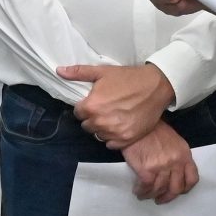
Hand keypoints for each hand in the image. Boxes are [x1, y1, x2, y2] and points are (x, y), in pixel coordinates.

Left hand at [58, 61, 174, 147]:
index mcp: (91, 106)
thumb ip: (79, 73)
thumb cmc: (128, 78)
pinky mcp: (126, 139)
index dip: (85, 107)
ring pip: (98, 135)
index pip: (78, 113)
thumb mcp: (103, 72)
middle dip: (93, 118)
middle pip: (87, 125)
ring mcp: (113, 132)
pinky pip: (111, 144)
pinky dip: (113, 137)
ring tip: (114, 117)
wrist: (156, 86)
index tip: (95, 102)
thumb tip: (59, 71)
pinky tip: (120, 126)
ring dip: (102, 128)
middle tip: (106, 108)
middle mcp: (100, 122)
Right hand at [121, 123, 199, 203]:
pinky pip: (146, 187)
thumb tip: (173, 173)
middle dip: (168, 197)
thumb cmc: (153, 129)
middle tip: (160, 199)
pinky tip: (138, 191)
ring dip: (152, 195)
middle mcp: (175, 162)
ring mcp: (161, 167)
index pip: (192, 178)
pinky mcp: (147, 170)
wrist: (136, 123)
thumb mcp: (173, 141)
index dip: (185, 188)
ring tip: (145, 195)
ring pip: (160, 189)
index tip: (178, 191)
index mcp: (184, 155)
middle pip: (176, 188)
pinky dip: (142, 192)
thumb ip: (177, 156)